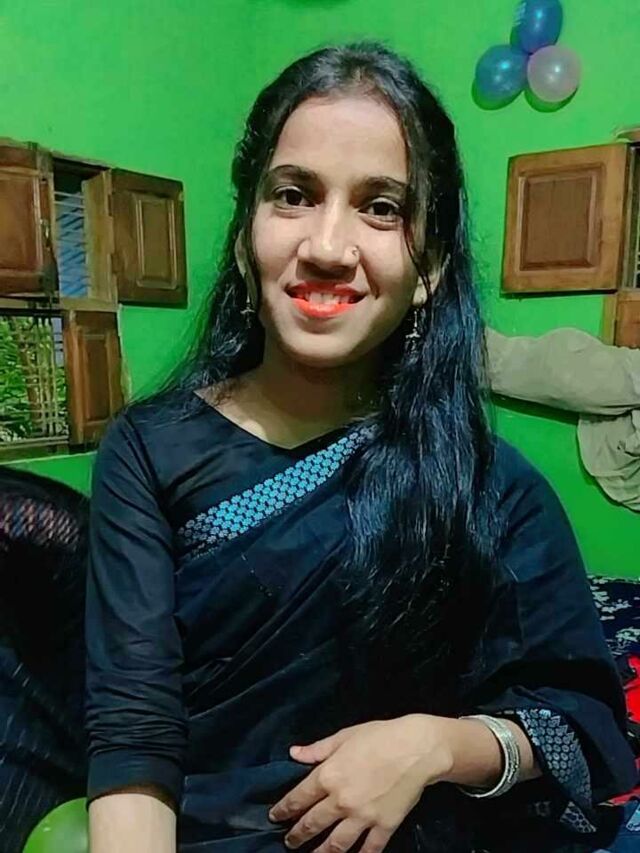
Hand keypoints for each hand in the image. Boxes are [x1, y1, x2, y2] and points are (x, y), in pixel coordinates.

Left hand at [269, 715, 453, 852]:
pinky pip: (368, 850)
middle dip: (297, 835)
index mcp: (329, 775)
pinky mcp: (383, 827)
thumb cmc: (379, 736)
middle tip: (289, 842)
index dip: (284, 809)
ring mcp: (362, 817)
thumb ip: (318, 749)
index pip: (299, 798)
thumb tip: (294, 754)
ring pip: (336, 844)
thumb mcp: (344, 736)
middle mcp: (341, 800)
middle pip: (313, 824)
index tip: (275, 816)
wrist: (416, 748)